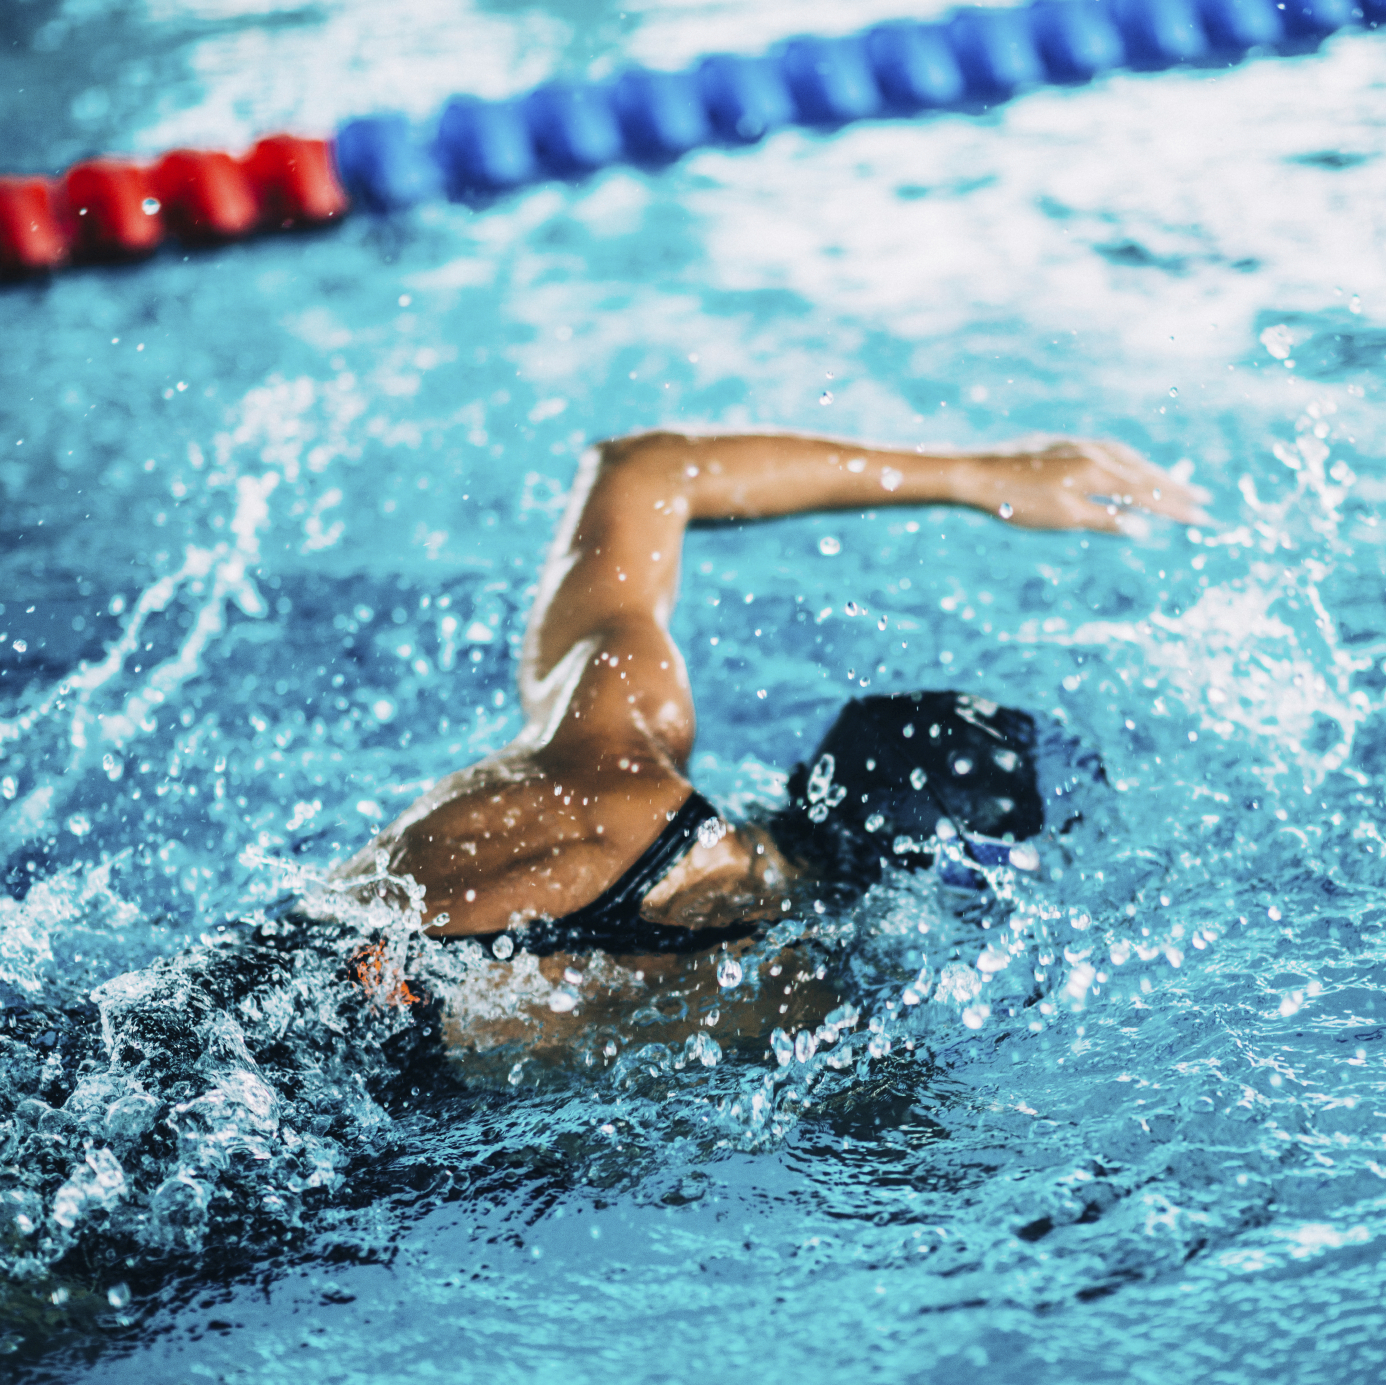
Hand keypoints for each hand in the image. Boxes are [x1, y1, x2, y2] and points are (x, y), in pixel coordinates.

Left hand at [957, 439, 1211, 535]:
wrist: (976, 473)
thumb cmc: (1016, 501)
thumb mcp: (1062, 518)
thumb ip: (1104, 520)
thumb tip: (1141, 528)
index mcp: (1098, 472)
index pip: (1148, 493)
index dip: (1177, 508)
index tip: (1204, 519)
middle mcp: (1095, 453)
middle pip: (1144, 472)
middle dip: (1175, 488)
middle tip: (1205, 500)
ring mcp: (1079, 445)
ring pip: (1128, 459)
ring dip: (1154, 472)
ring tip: (1175, 484)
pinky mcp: (1063, 445)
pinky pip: (1109, 452)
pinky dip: (1129, 462)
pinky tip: (1126, 468)